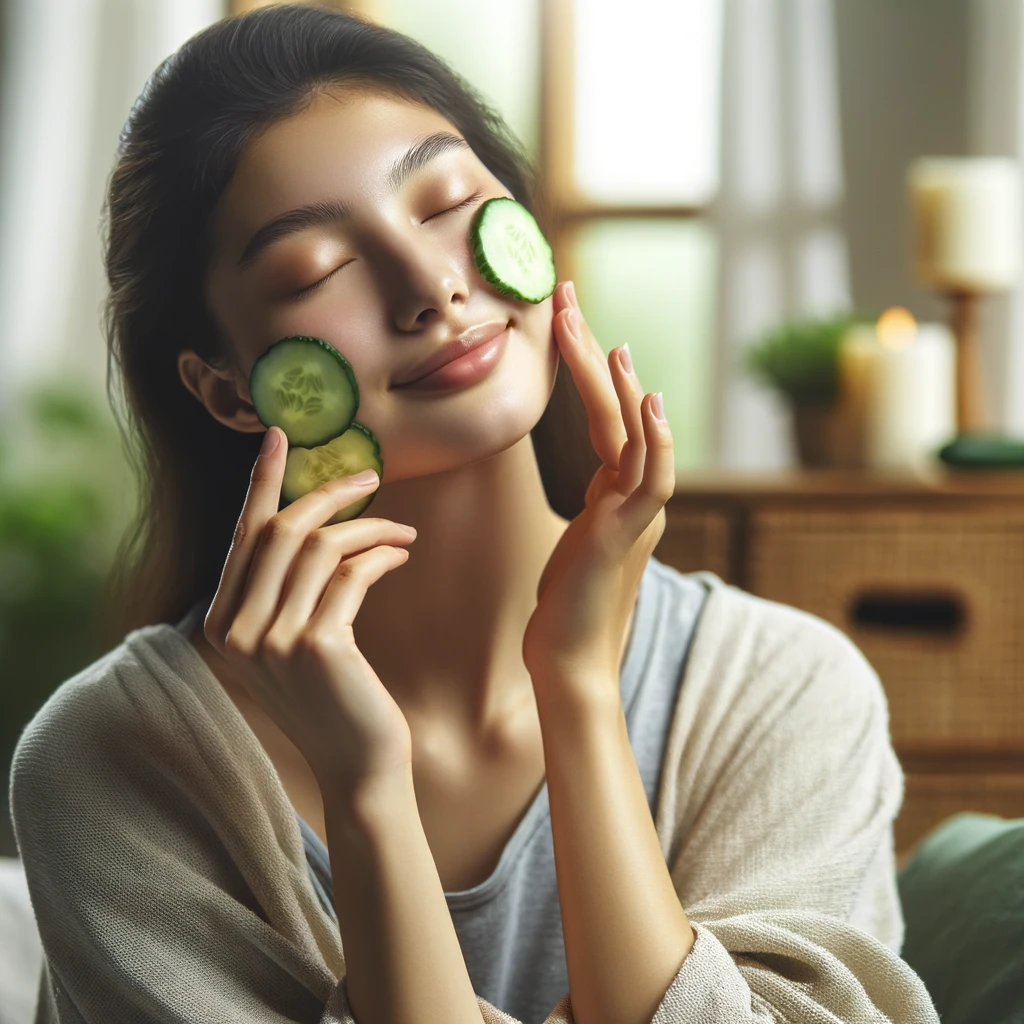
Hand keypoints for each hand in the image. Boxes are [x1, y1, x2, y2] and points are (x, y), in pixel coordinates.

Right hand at [203, 426, 418, 791]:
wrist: (359, 765)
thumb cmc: (332, 698)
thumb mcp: (290, 641)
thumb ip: (281, 590)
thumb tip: (310, 519)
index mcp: (219, 625)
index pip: (242, 536)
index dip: (262, 482)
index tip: (279, 436)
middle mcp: (235, 631)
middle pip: (281, 530)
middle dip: (329, 493)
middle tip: (370, 477)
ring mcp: (271, 640)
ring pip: (322, 547)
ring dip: (369, 528)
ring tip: (401, 531)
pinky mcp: (317, 646)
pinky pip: (351, 575)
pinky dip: (381, 555)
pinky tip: (401, 554)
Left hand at [522, 281, 674, 705]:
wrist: (569, 662)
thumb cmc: (563, 609)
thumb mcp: (572, 547)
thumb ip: (589, 516)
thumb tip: (584, 501)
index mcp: (616, 495)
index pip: (605, 419)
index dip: (588, 370)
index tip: (569, 325)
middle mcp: (631, 496)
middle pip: (618, 411)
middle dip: (593, 355)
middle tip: (568, 299)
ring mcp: (634, 514)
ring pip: (633, 435)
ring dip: (617, 385)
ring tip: (603, 336)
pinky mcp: (628, 534)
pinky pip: (651, 479)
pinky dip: (655, 440)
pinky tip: (649, 402)